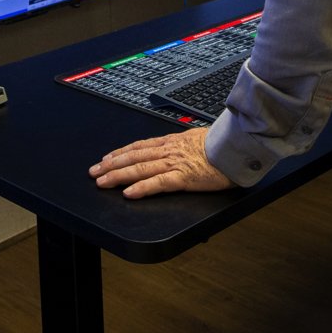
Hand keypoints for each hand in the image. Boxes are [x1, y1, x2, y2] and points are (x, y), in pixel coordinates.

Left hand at [89, 128, 233, 198]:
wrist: (237, 146)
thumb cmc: (222, 144)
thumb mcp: (198, 139)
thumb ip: (185, 144)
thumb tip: (180, 146)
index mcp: (172, 142)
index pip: (139, 146)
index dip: (120, 153)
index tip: (106, 158)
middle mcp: (168, 150)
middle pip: (133, 157)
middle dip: (111, 165)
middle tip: (94, 172)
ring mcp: (174, 163)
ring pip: (139, 169)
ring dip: (118, 176)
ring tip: (102, 182)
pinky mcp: (183, 177)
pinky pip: (158, 183)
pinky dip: (141, 188)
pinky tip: (128, 193)